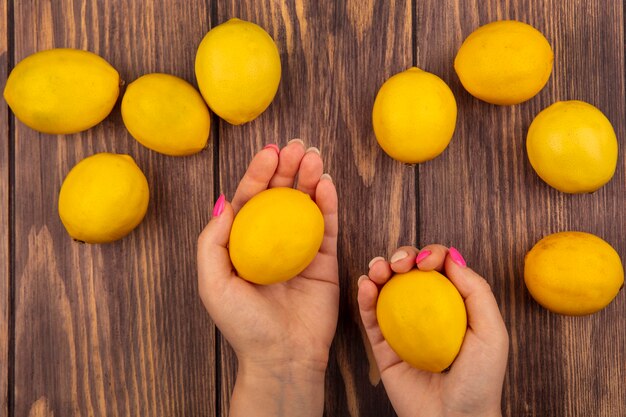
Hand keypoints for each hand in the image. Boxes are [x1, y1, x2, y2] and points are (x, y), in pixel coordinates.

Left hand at [197, 140, 338, 416]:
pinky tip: (327, 183)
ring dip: (310, 178)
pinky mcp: (325, 261)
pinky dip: (328, 203)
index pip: (250, 201)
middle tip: (297, 145)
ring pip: (305, 205)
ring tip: (314, 155)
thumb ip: (213, 241)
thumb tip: (225, 202)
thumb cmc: (244, 324)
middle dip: (287, 168)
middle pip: (279, 196)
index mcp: (243, 245)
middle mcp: (270, 242)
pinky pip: (327, 226)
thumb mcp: (213, 282)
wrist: (283, 355)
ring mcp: (299, 250)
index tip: (270, 152)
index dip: (258, 175)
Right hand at [358, 245, 508, 416]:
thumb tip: (453, 256)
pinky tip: (365, 285)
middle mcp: (428, 312)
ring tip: (378, 269)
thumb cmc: (479, 382)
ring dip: (379, 268)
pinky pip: (370, 316)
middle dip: (403, 255)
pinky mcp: (382, 345)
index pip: (441, 269)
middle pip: (411, 272)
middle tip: (402, 263)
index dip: (431, 254)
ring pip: (387, 287)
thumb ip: (477, 292)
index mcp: (454, 305)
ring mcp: (403, 327)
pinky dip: (364, 296)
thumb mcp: (491, 333)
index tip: (426, 261)